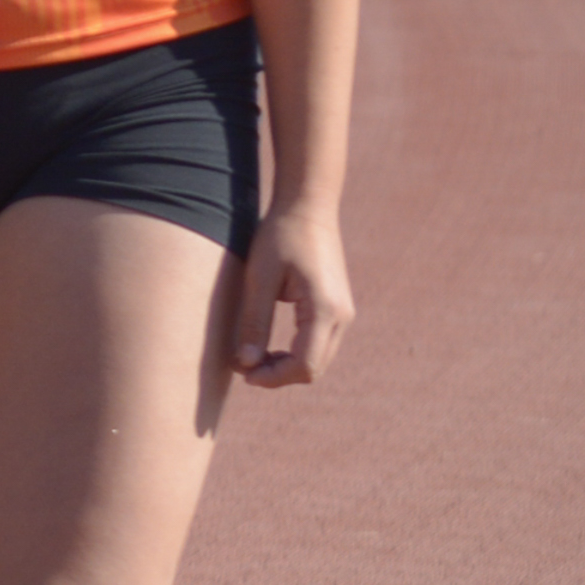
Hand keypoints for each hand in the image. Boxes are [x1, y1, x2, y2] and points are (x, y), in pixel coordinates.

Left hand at [231, 203, 351, 388]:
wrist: (307, 207)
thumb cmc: (280, 236)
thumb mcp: (259, 279)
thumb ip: (254, 323)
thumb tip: (246, 363)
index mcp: (325, 310)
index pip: (305, 365)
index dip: (273, 377)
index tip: (242, 373)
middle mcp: (342, 316)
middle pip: (314, 368)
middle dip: (278, 375)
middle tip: (241, 367)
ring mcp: (343, 313)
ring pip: (318, 359)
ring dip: (286, 366)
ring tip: (250, 357)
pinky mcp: (337, 308)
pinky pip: (319, 344)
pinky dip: (296, 353)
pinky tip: (268, 347)